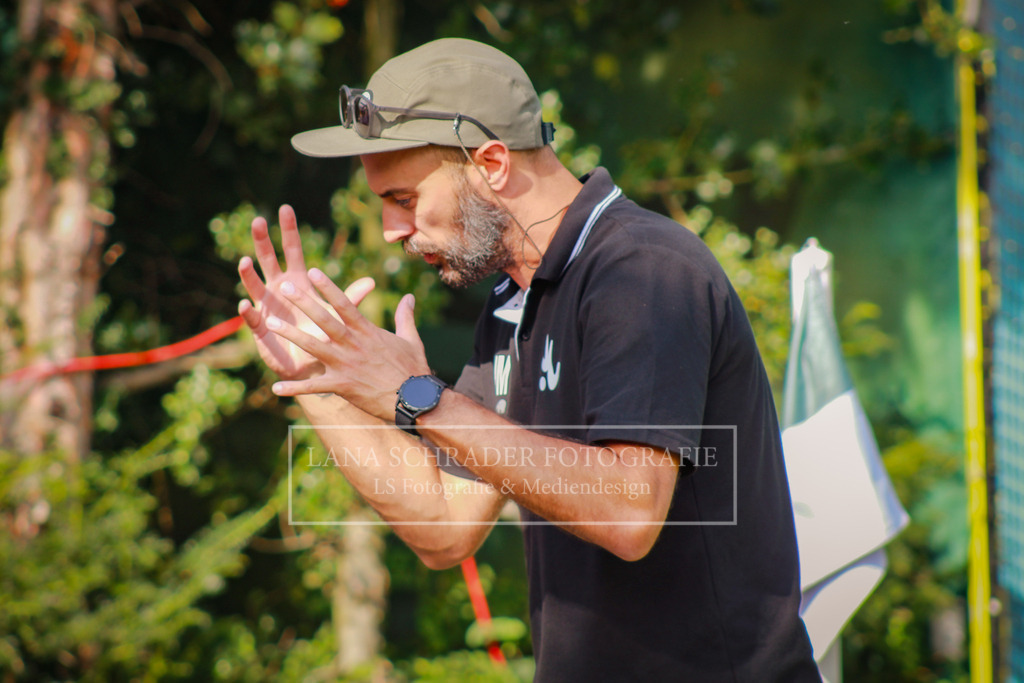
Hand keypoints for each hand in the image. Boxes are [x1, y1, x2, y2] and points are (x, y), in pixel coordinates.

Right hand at [238, 204, 374, 379]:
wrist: (314, 363)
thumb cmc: (324, 334)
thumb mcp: (338, 314)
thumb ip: (350, 298)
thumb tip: (372, 282)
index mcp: (297, 281)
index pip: (292, 251)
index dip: (289, 231)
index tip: (285, 208)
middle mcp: (279, 289)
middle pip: (269, 260)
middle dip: (263, 241)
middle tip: (259, 221)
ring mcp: (267, 306)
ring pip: (254, 285)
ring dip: (248, 274)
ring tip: (245, 262)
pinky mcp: (260, 327)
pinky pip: (251, 318)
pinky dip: (248, 312)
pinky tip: (246, 304)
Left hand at [264, 267, 429, 421]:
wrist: (415, 399)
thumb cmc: (414, 369)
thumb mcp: (411, 339)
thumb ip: (405, 316)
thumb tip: (409, 296)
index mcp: (368, 331)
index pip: (345, 304)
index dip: (328, 287)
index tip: (313, 272)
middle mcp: (354, 344)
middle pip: (324, 319)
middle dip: (303, 302)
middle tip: (284, 286)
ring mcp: (346, 365)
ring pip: (313, 347)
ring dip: (291, 335)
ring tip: (270, 324)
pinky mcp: (342, 386)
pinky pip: (314, 387)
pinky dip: (295, 388)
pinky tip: (275, 388)